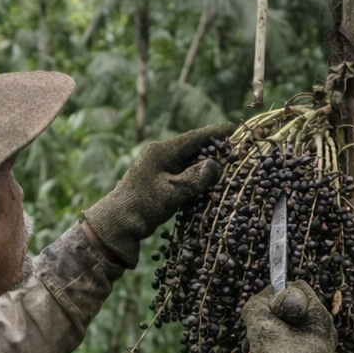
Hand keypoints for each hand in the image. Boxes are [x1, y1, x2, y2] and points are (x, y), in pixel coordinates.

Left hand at [83, 122, 232, 265]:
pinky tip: (208, 182)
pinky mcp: (157, 181)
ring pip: (188, 161)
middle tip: (236, 151)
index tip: (235, 129)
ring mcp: (158, 167)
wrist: (117, 224)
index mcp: (162, 151)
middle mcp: (160, 154)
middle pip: (192, 147)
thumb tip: (216, 164)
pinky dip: (195, 176)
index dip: (216, 133)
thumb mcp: (173, 192)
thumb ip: (196, 177)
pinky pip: (181, 173)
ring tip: (227, 165)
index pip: (194, 137)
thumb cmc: (143, 206)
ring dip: (205, 164)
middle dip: (214, 149)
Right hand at [241, 281, 337, 352]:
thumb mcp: (261, 326)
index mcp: (319, 315)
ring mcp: (317, 350)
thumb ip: (257, 305)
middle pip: (286, 314)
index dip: (274, 296)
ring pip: (283, 335)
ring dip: (262, 345)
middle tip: (250, 342)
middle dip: (264, 326)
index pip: (295, 288)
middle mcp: (323, 330)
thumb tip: (258, 302)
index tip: (264, 315)